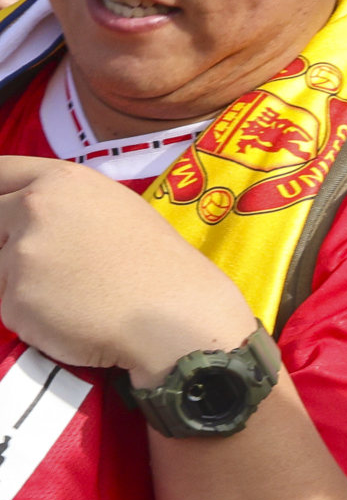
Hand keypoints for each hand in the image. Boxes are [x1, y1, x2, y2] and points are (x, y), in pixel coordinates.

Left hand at [0, 156, 264, 386]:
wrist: (176, 318)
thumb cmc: (159, 267)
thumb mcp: (116, 209)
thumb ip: (63, 204)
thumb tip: (28, 215)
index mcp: (61, 181)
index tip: (1, 207)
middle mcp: (33, 209)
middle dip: (7, 241)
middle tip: (48, 263)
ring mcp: (20, 255)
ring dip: (24, 282)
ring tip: (76, 294)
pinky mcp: (14, 300)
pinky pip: (11, 307)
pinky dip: (35, 317)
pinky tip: (75, 317)